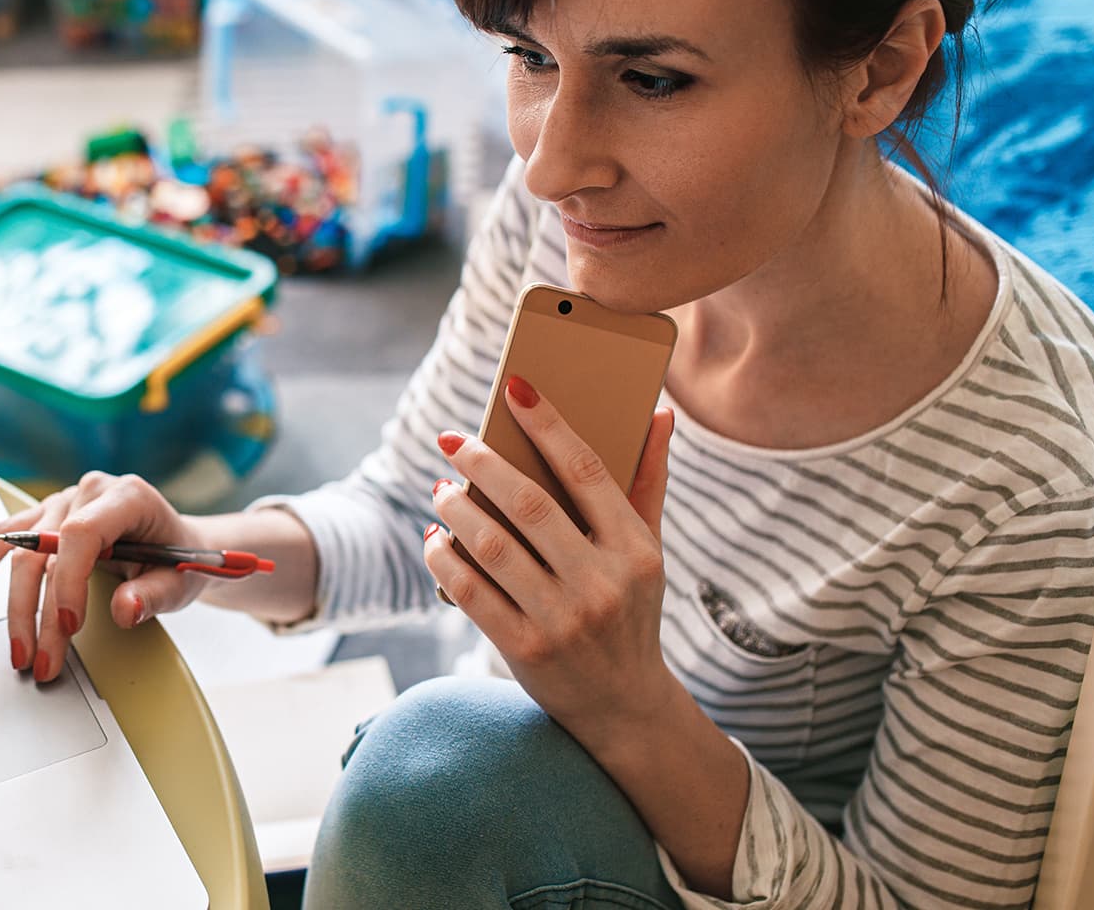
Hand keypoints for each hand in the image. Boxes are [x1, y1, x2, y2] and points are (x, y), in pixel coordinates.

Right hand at [0, 472, 212, 681]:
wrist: (177, 544)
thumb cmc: (179, 559)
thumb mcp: (180, 580)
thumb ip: (154, 594)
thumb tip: (125, 609)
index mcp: (127, 497)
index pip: (82, 534)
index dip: (69, 582)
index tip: (68, 626)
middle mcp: (89, 493)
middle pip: (47, 552)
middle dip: (41, 614)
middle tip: (44, 661)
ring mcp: (63, 503)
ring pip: (22, 552)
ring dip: (16, 607)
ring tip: (18, 650)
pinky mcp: (45, 517)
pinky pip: (6, 535)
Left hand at [426, 375, 677, 739]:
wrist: (624, 706)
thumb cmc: (630, 612)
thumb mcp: (648, 553)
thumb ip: (647, 484)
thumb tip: (659, 414)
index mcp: (636, 550)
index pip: (587, 470)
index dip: (548, 423)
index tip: (514, 387)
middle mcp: (602, 583)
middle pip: (529, 504)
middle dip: (481, 463)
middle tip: (450, 440)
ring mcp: (562, 618)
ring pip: (493, 545)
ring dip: (456, 510)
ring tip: (440, 490)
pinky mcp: (525, 648)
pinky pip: (470, 590)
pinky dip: (444, 558)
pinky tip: (434, 538)